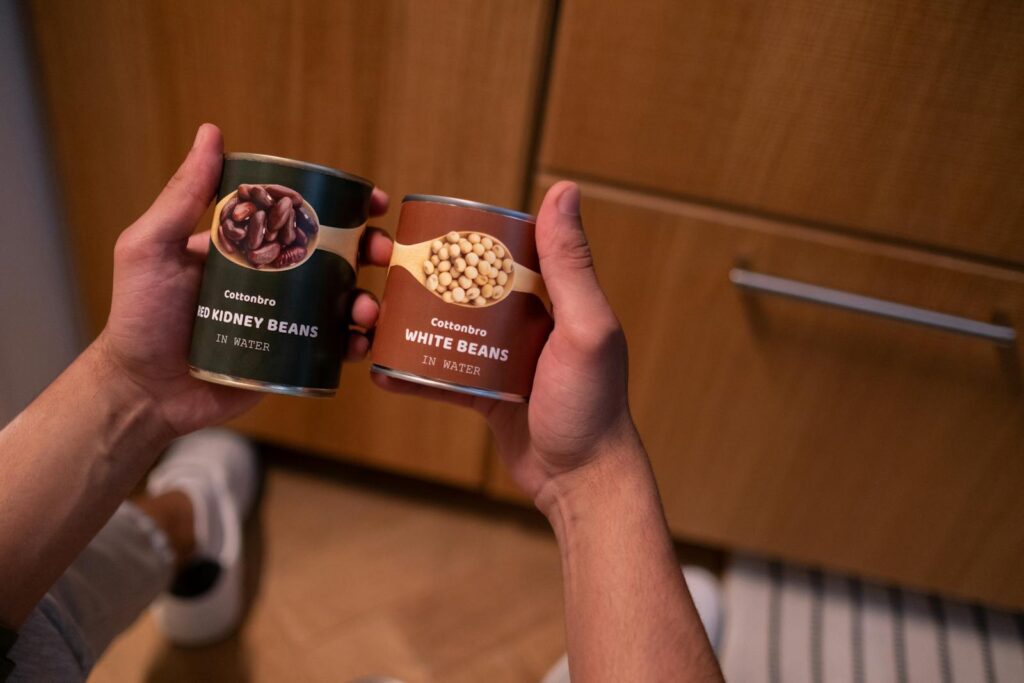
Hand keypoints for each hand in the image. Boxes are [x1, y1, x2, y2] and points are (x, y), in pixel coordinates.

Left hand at [96, 124, 392, 435]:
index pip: (302, 217)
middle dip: (369, 251)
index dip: (342, 208)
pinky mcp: (291, 360)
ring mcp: (285, 320)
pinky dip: (355, 344)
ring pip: (342, 303)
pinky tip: (359, 343)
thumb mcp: (152, 247)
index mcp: (248, 248)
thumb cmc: (139, 317)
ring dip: (367, 300)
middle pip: (335, 258)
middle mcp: (273, 281)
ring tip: (365, 309)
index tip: (372, 203)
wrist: (143, 392)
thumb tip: (211, 133)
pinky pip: (333, 349)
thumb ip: (182, 196)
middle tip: (381, 253)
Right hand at [374, 181, 640, 502]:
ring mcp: (501, 357)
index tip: (414, 223)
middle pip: (461, 285)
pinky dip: (410, 371)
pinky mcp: (484, 394)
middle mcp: (524, 319)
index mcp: (549, 295)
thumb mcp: (585, 327)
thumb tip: (564, 188)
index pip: (498, 248)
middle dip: (416, 273)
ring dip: (404, 319)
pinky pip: (440, 375)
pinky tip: (377, 364)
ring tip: (368, 315)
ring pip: (444, 327)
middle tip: (376, 265)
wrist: (581, 479)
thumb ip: (570, 264)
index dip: (457, 232)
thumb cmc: (592, 402)